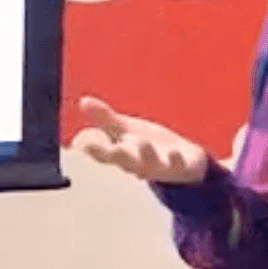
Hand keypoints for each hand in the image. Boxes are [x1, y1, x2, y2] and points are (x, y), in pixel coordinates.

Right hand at [73, 95, 208, 185]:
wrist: (184, 166)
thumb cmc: (149, 148)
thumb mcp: (126, 130)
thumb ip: (106, 119)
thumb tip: (83, 102)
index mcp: (122, 154)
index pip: (104, 153)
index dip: (94, 149)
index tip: (83, 143)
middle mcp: (137, 163)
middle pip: (124, 160)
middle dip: (117, 155)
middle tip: (112, 148)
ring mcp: (159, 166)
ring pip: (150, 163)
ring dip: (146, 154)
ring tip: (143, 142)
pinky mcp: (180, 166)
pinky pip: (178, 164)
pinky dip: (176, 159)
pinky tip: (174, 152)